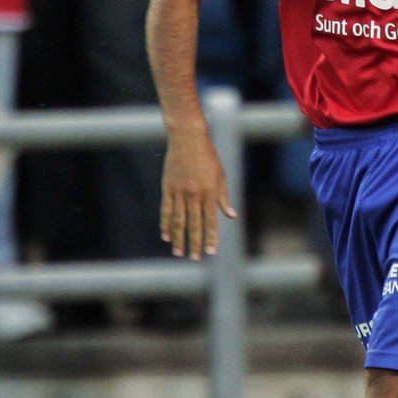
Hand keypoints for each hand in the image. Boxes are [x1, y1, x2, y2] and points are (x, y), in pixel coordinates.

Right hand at [161, 131, 236, 259]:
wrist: (189, 140)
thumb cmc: (209, 158)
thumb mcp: (221, 176)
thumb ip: (223, 198)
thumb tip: (231, 216)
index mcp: (210, 193)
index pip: (211, 221)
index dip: (211, 238)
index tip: (211, 252)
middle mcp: (195, 195)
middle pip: (194, 224)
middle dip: (195, 243)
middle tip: (194, 258)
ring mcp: (180, 192)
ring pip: (179, 220)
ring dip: (179, 238)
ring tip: (178, 252)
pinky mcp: (168, 188)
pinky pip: (166, 210)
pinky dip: (166, 224)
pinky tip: (166, 236)